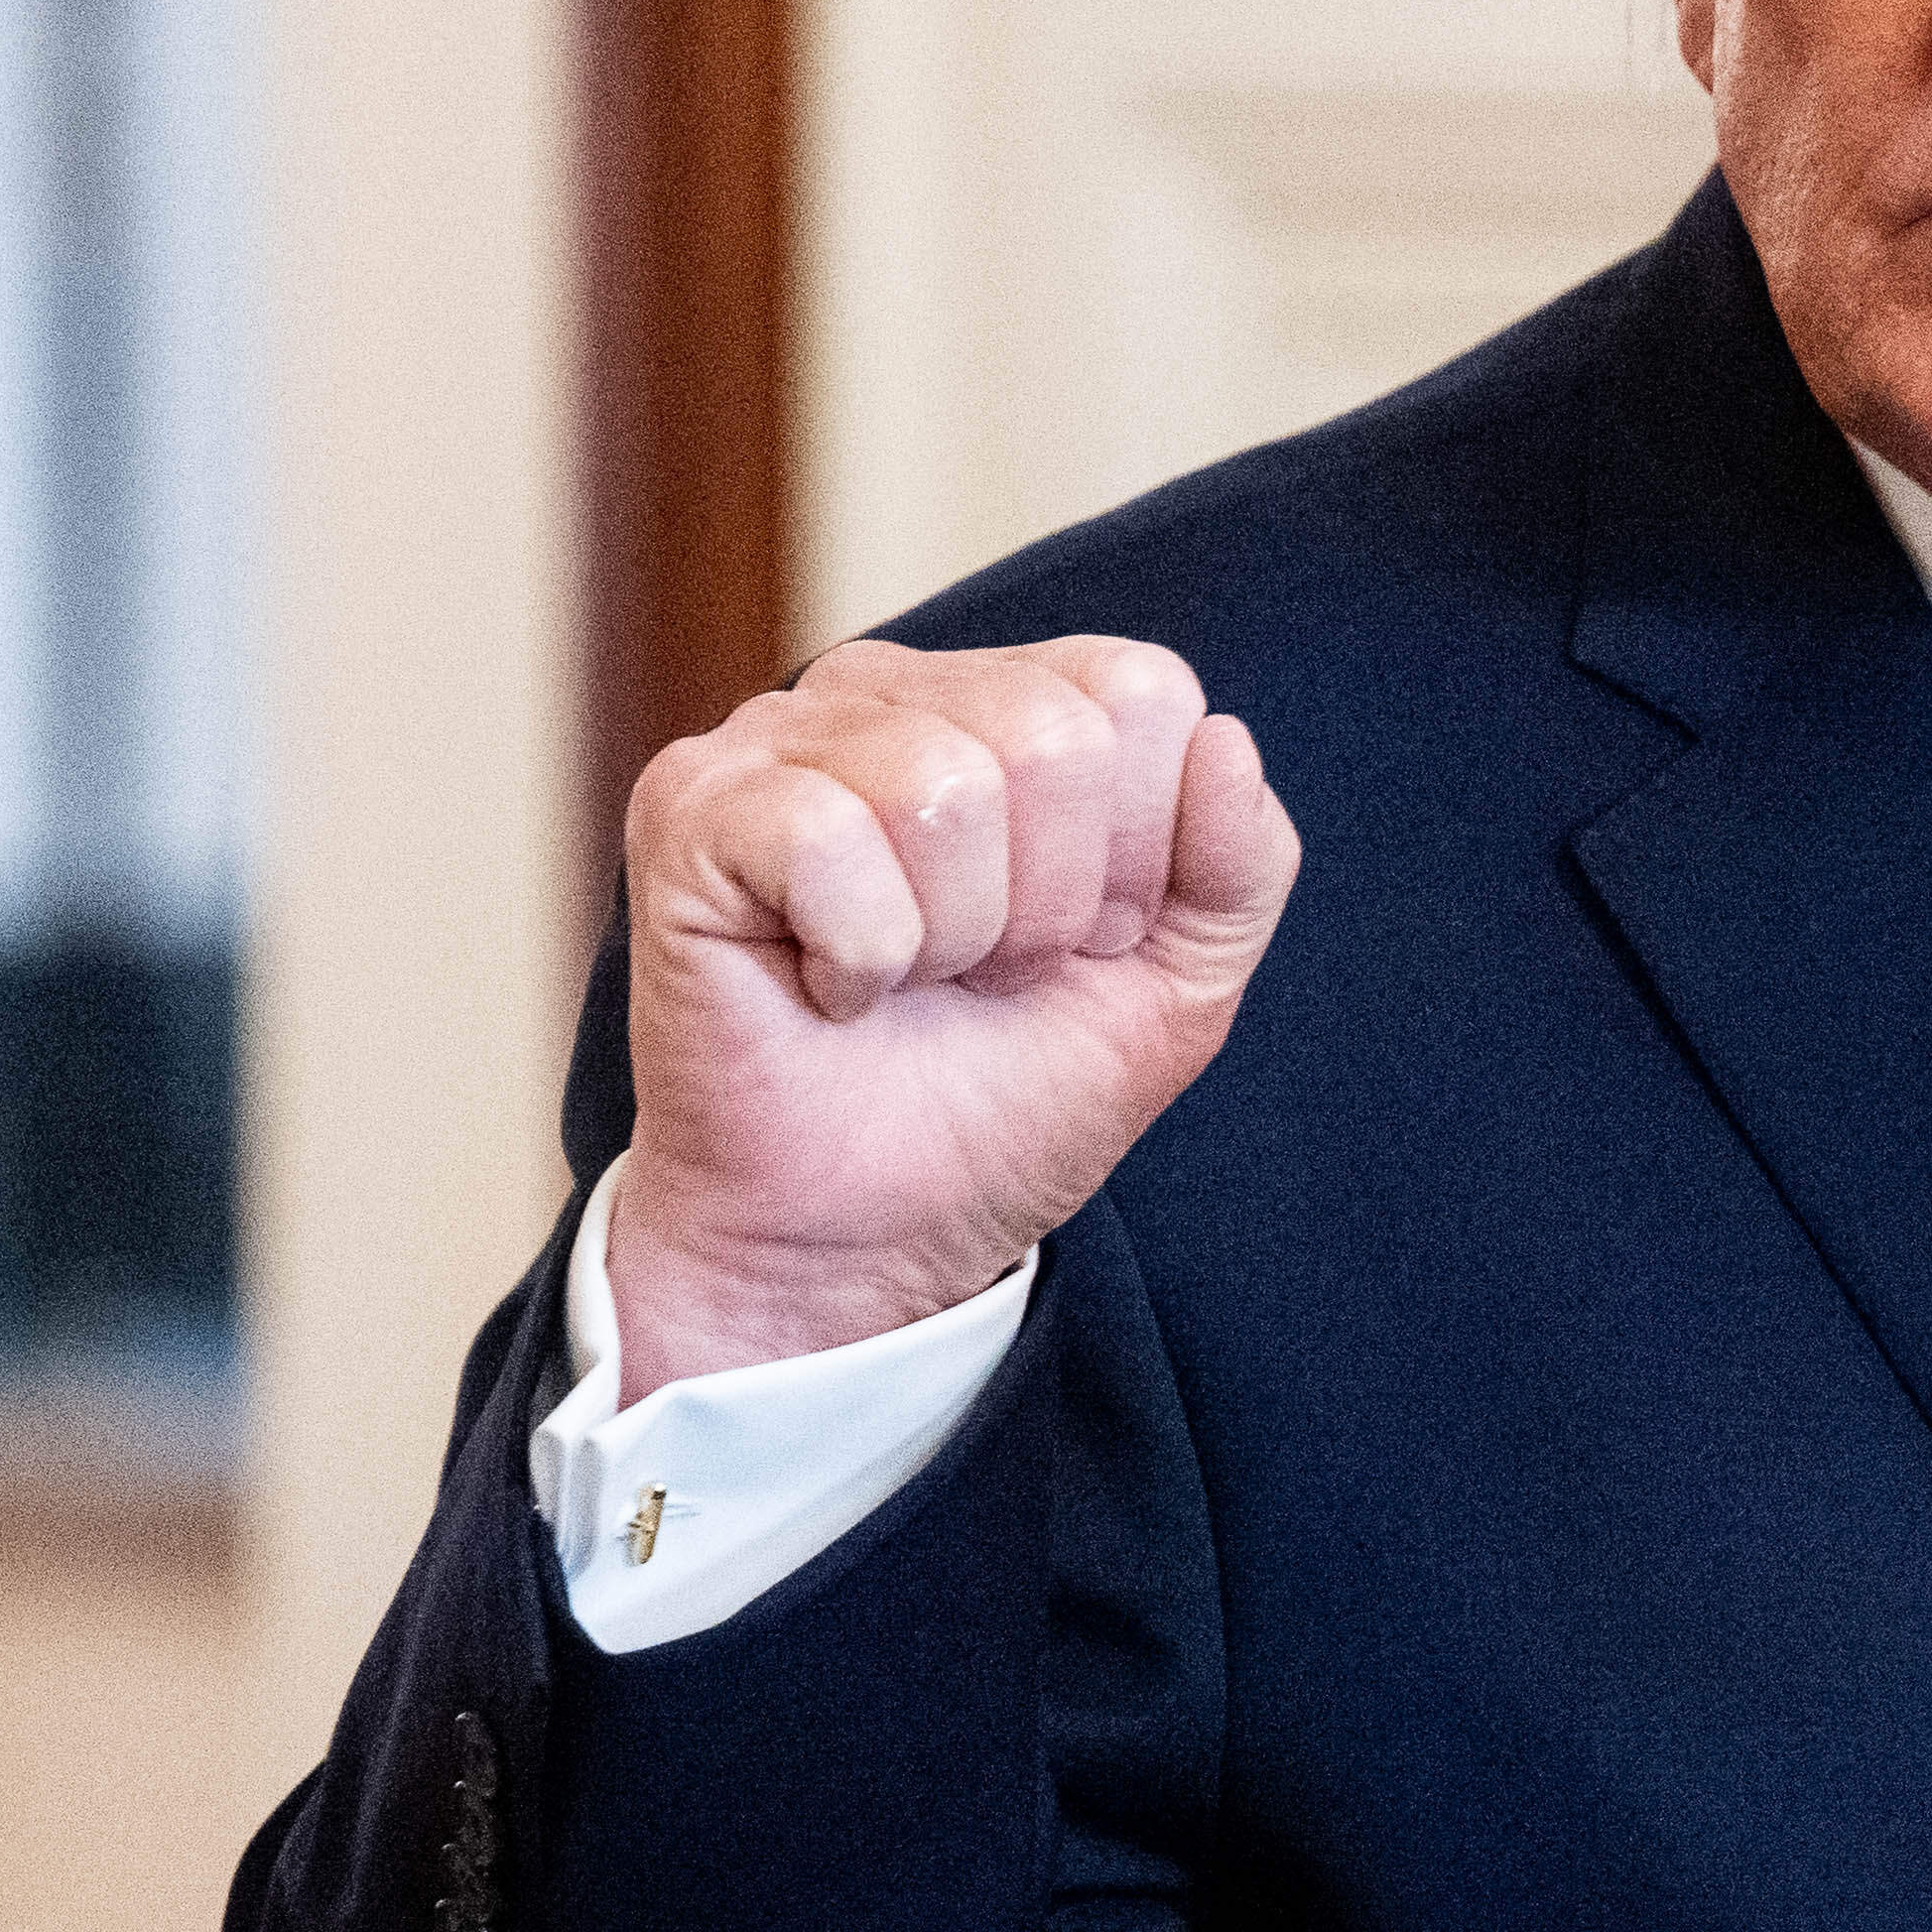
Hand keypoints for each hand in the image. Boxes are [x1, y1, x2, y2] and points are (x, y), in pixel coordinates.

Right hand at [604, 638, 1302, 1394]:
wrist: (862, 1242)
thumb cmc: (1001, 1101)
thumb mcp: (1175, 989)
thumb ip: (1241, 866)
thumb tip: (1226, 743)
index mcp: (1005, 700)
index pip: (1141, 690)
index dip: (1141, 853)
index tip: (1073, 945)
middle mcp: (887, 691)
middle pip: (1054, 735)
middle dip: (1049, 904)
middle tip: (981, 976)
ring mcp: (773, 738)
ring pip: (945, 787)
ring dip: (954, 938)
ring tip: (906, 982)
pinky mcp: (690, 807)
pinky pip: (829, 840)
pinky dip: (859, 957)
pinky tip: (829, 988)